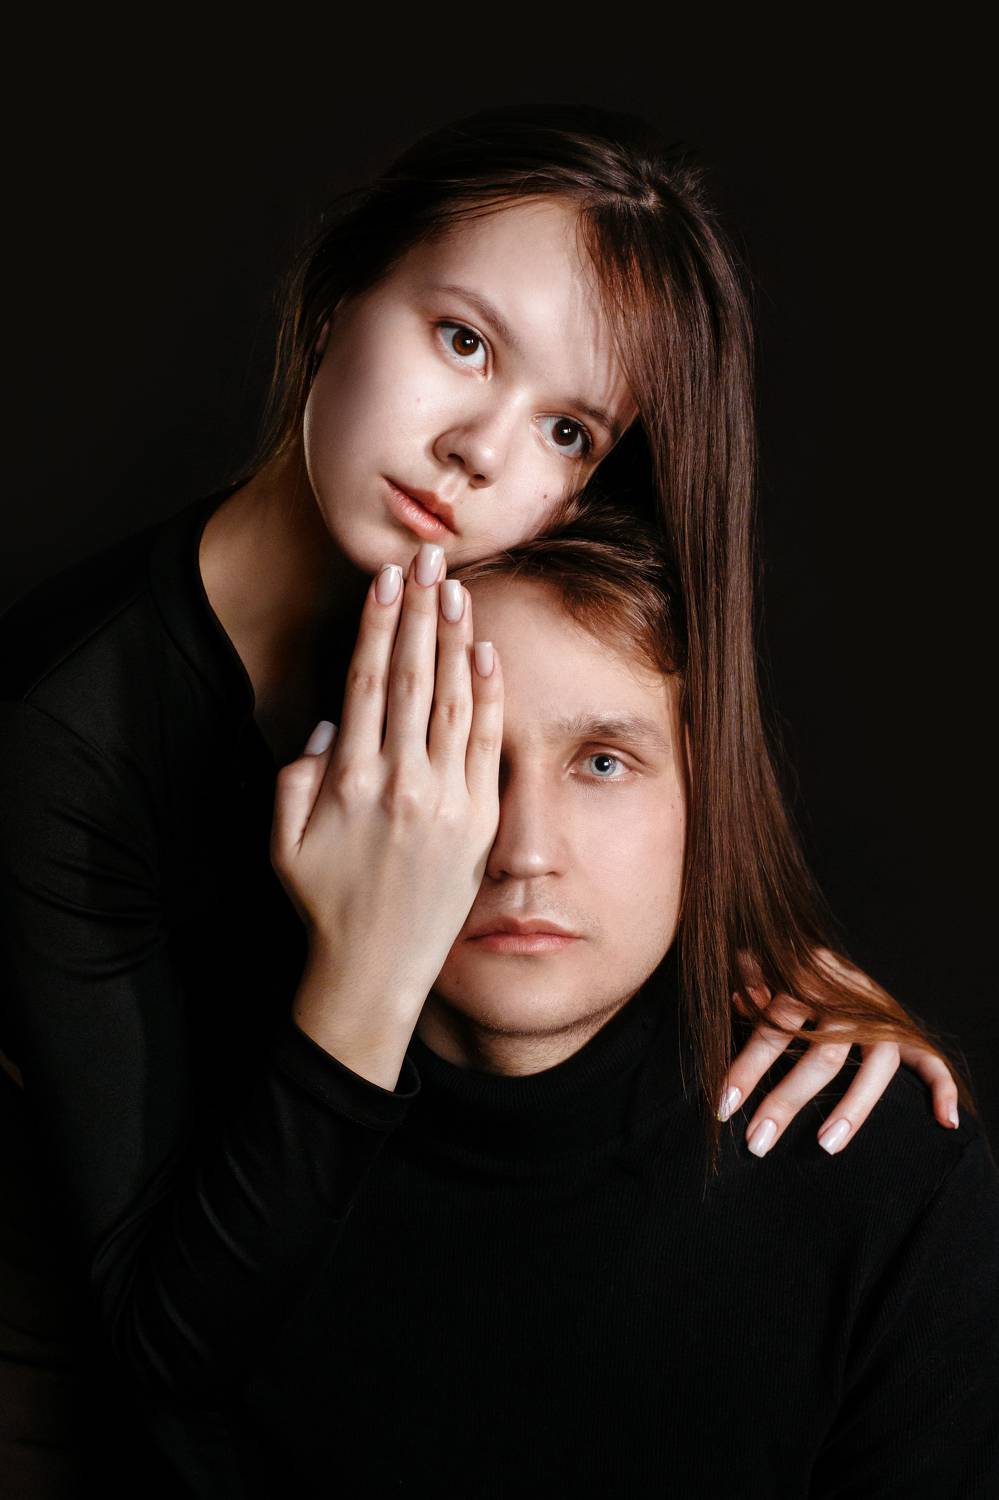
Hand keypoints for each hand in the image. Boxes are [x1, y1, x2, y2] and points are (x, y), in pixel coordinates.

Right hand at [270, 541, 502, 1036]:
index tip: (386, 580)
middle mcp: (402, 782)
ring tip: (457, 588)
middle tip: (429, 557)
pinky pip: (489, 743)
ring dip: (457, 638)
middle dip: (421, 610)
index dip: (379, 624)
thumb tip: (333, 723)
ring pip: (456, 700)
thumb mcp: (283, 840)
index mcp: (349, 780)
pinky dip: (490, 695)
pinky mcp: (480, 820)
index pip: (368, 681)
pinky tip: (487, 653)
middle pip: (416, 676)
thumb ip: (296, 776)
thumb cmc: (323, 903)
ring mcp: (447, 800)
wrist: (374, 970)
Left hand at [717, 949, 960, 1157]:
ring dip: (854, 1107)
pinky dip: (942, 1086)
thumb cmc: (779, 964)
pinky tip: (945, 1121)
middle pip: (824, 1054)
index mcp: (806, 978)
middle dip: (788, 1102)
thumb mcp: (759, 962)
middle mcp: (847, 997)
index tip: (723, 1107)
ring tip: (825, 1146)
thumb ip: (749, 982)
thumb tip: (735, 1000)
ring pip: (877, 1063)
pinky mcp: (903, 1028)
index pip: (775, 1027)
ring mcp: (880, 1013)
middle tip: (758, 1143)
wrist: (816, 946)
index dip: (747, 1067)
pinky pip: (928, 1058)